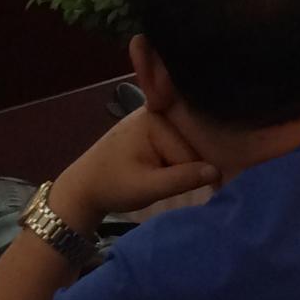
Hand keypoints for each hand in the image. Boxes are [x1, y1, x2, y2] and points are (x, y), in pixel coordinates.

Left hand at [48, 109, 218, 232]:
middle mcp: (157, 111)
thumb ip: (182, 179)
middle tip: (164, 184)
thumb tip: (216, 171)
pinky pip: (175, 142)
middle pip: (189, 145)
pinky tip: (163, 169)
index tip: (184, 189)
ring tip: (160, 178)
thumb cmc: (112, 186)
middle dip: (185, 168)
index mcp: (155, 119)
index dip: (189, 174)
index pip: (190, 150)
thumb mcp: (147, 187)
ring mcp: (154, 117)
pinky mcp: (151, 127)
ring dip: (179, 165)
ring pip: (185, 145)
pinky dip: (174, 158)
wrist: (83, 188)